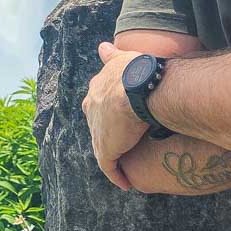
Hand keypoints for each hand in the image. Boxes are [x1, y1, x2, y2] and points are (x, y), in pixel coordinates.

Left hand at [81, 42, 151, 189]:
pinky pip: (109, 167)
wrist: (138, 86)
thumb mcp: (120, 58)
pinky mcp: (106, 149)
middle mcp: (91, 110)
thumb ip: (111, 56)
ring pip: (103, 147)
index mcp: (96, 90)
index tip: (119, 118)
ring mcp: (97, 131)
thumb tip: (103, 46)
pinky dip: (117, 175)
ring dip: (114, 157)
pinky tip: (125, 183)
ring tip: (127, 165)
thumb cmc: (136, 69)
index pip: (99, 104)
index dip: (109, 112)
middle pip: (98, 125)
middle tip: (125, 142)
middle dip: (109, 134)